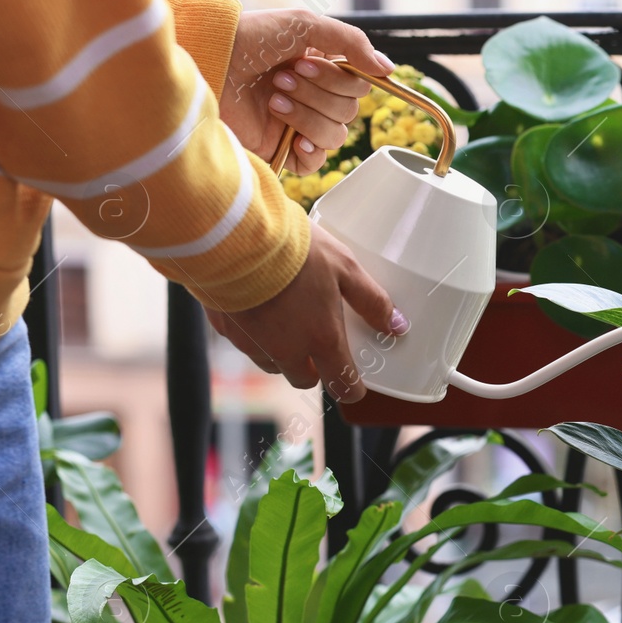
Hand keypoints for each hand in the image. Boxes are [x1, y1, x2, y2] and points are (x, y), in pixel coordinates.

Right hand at [205, 226, 406, 402]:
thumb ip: (372, 300)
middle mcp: (284, 350)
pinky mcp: (223, 328)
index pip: (340, 383)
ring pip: (270, 363)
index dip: (351, 387)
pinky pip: (243, 342)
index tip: (355, 383)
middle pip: (302, 378)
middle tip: (319, 343)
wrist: (232, 235)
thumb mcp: (345, 268)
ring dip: (282, 353)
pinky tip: (256, 306)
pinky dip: (253, 333)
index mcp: (320, 340)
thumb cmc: (294, 250)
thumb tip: (397, 326)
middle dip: (314, 369)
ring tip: (286, 320)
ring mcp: (251, 342)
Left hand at [220, 9, 394, 174]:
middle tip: (279, 79)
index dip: (337, 79)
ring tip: (272, 101)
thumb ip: (350, 42)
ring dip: (306, 116)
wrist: (207, 64)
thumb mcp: (302, 25)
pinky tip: (294, 139)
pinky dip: (310, 152)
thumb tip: (387, 69)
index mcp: (321, 69)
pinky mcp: (282, 150)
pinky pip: (316, 163)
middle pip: (349, 111)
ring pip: (335, 135)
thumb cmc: (248, 38)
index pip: (358, 86)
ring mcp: (299, 125)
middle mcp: (313, 97)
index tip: (303, 63)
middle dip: (315, 94)